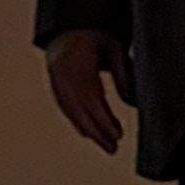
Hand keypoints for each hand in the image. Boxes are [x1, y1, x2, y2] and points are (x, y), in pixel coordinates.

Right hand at [44, 28, 132, 156]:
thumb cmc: (93, 40)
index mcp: (80, 66)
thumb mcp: (112, 46)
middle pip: (82, 112)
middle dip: (99, 133)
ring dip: (90, 133)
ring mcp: (58, 85)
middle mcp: (66, 78)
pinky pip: (66, 111)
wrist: (63, 34)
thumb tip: (130, 100)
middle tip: (113, 149)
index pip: (93, 100)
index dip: (105, 120)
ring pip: (73, 114)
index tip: (118, 135)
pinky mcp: (55, 90)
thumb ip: (122, 70)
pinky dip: (78, 124)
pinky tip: (88, 135)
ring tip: (107, 147)